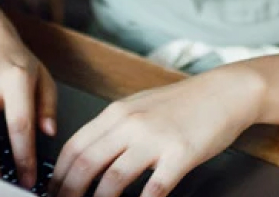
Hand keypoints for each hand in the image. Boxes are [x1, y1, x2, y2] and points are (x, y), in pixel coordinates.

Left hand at [49, 66, 264, 196]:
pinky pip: (153, 189)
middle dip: (68, 194)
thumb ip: (114, 128)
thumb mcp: (142, 105)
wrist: (227, 91)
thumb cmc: (187, 101)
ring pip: (111, 180)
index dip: (57, 176)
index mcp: (118, 112)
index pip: (73, 147)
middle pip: (85, 165)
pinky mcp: (180, 154)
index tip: (51, 193)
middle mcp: (131, 123)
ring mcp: (156, 139)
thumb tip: (86, 158)